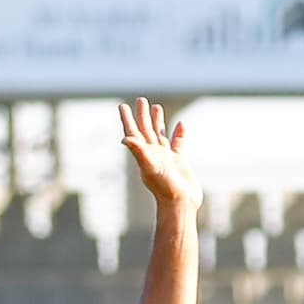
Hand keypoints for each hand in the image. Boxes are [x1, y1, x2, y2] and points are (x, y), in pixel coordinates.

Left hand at [116, 98, 197, 214]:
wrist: (180, 203)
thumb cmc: (164, 188)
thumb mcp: (150, 167)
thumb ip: (138, 152)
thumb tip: (124, 138)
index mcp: (144, 154)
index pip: (133, 132)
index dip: (127, 119)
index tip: (122, 105)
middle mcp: (153, 154)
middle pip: (146, 130)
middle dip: (142, 115)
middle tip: (140, 100)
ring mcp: (166, 157)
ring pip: (160, 135)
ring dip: (157, 121)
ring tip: (156, 107)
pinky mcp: (179, 161)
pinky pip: (177, 143)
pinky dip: (178, 133)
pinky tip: (181, 124)